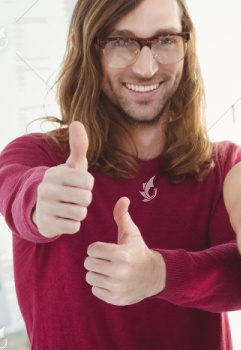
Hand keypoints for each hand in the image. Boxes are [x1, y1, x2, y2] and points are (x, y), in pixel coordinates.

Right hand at [33, 121, 93, 236]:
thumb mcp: (73, 165)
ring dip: (80, 212)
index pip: (88, 182)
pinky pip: (74, 226)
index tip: (79, 184)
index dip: (88, 185)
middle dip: (85, 199)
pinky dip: (73, 224)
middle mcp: (46, 189)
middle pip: (86, 198)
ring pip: (80, 213)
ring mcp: (45, 207)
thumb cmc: (66, 182)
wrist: (43, 207)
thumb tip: (77, 122)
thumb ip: (79, 146)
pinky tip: (65, 218)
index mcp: (55, 173)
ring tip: (70, 207)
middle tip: (75, 197)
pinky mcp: (46, 224)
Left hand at [85, 197, 165, 304]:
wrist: (156, 276)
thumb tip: (122, 198)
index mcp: (122, 254)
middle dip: (96, 261)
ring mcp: (118, 287)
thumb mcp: (132, 234)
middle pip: (89, 264)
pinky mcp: (117, 298)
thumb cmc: (139, 252)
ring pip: (90, 277)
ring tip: (110, 271)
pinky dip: (101, 286)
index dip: (99, 248)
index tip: (109, 250)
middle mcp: (120, 272)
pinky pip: (95, 290)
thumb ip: (123, 216)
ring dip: (97, 273)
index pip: (92, 249)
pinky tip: (112, 281)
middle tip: (108, 261)